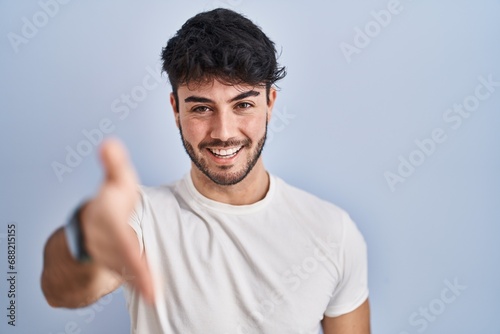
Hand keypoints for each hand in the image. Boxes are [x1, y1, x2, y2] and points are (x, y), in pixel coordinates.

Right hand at [80, 138, 153, 303]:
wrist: (88, 230)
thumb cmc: (109, 204)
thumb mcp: (115, 182)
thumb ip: (115, 165)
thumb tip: (109, 142)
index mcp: (106, 222)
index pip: (119, 237)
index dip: (128, 249)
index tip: (137, 262)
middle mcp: (104, 244)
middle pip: (122, 259)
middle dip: (136, 273)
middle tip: (152, 290)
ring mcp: (110, 259)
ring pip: (125, 271)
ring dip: (139, 281)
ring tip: (154, 295)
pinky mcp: (119, 267)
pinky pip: (131, 276)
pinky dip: (141, 284)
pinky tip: (155, 295)